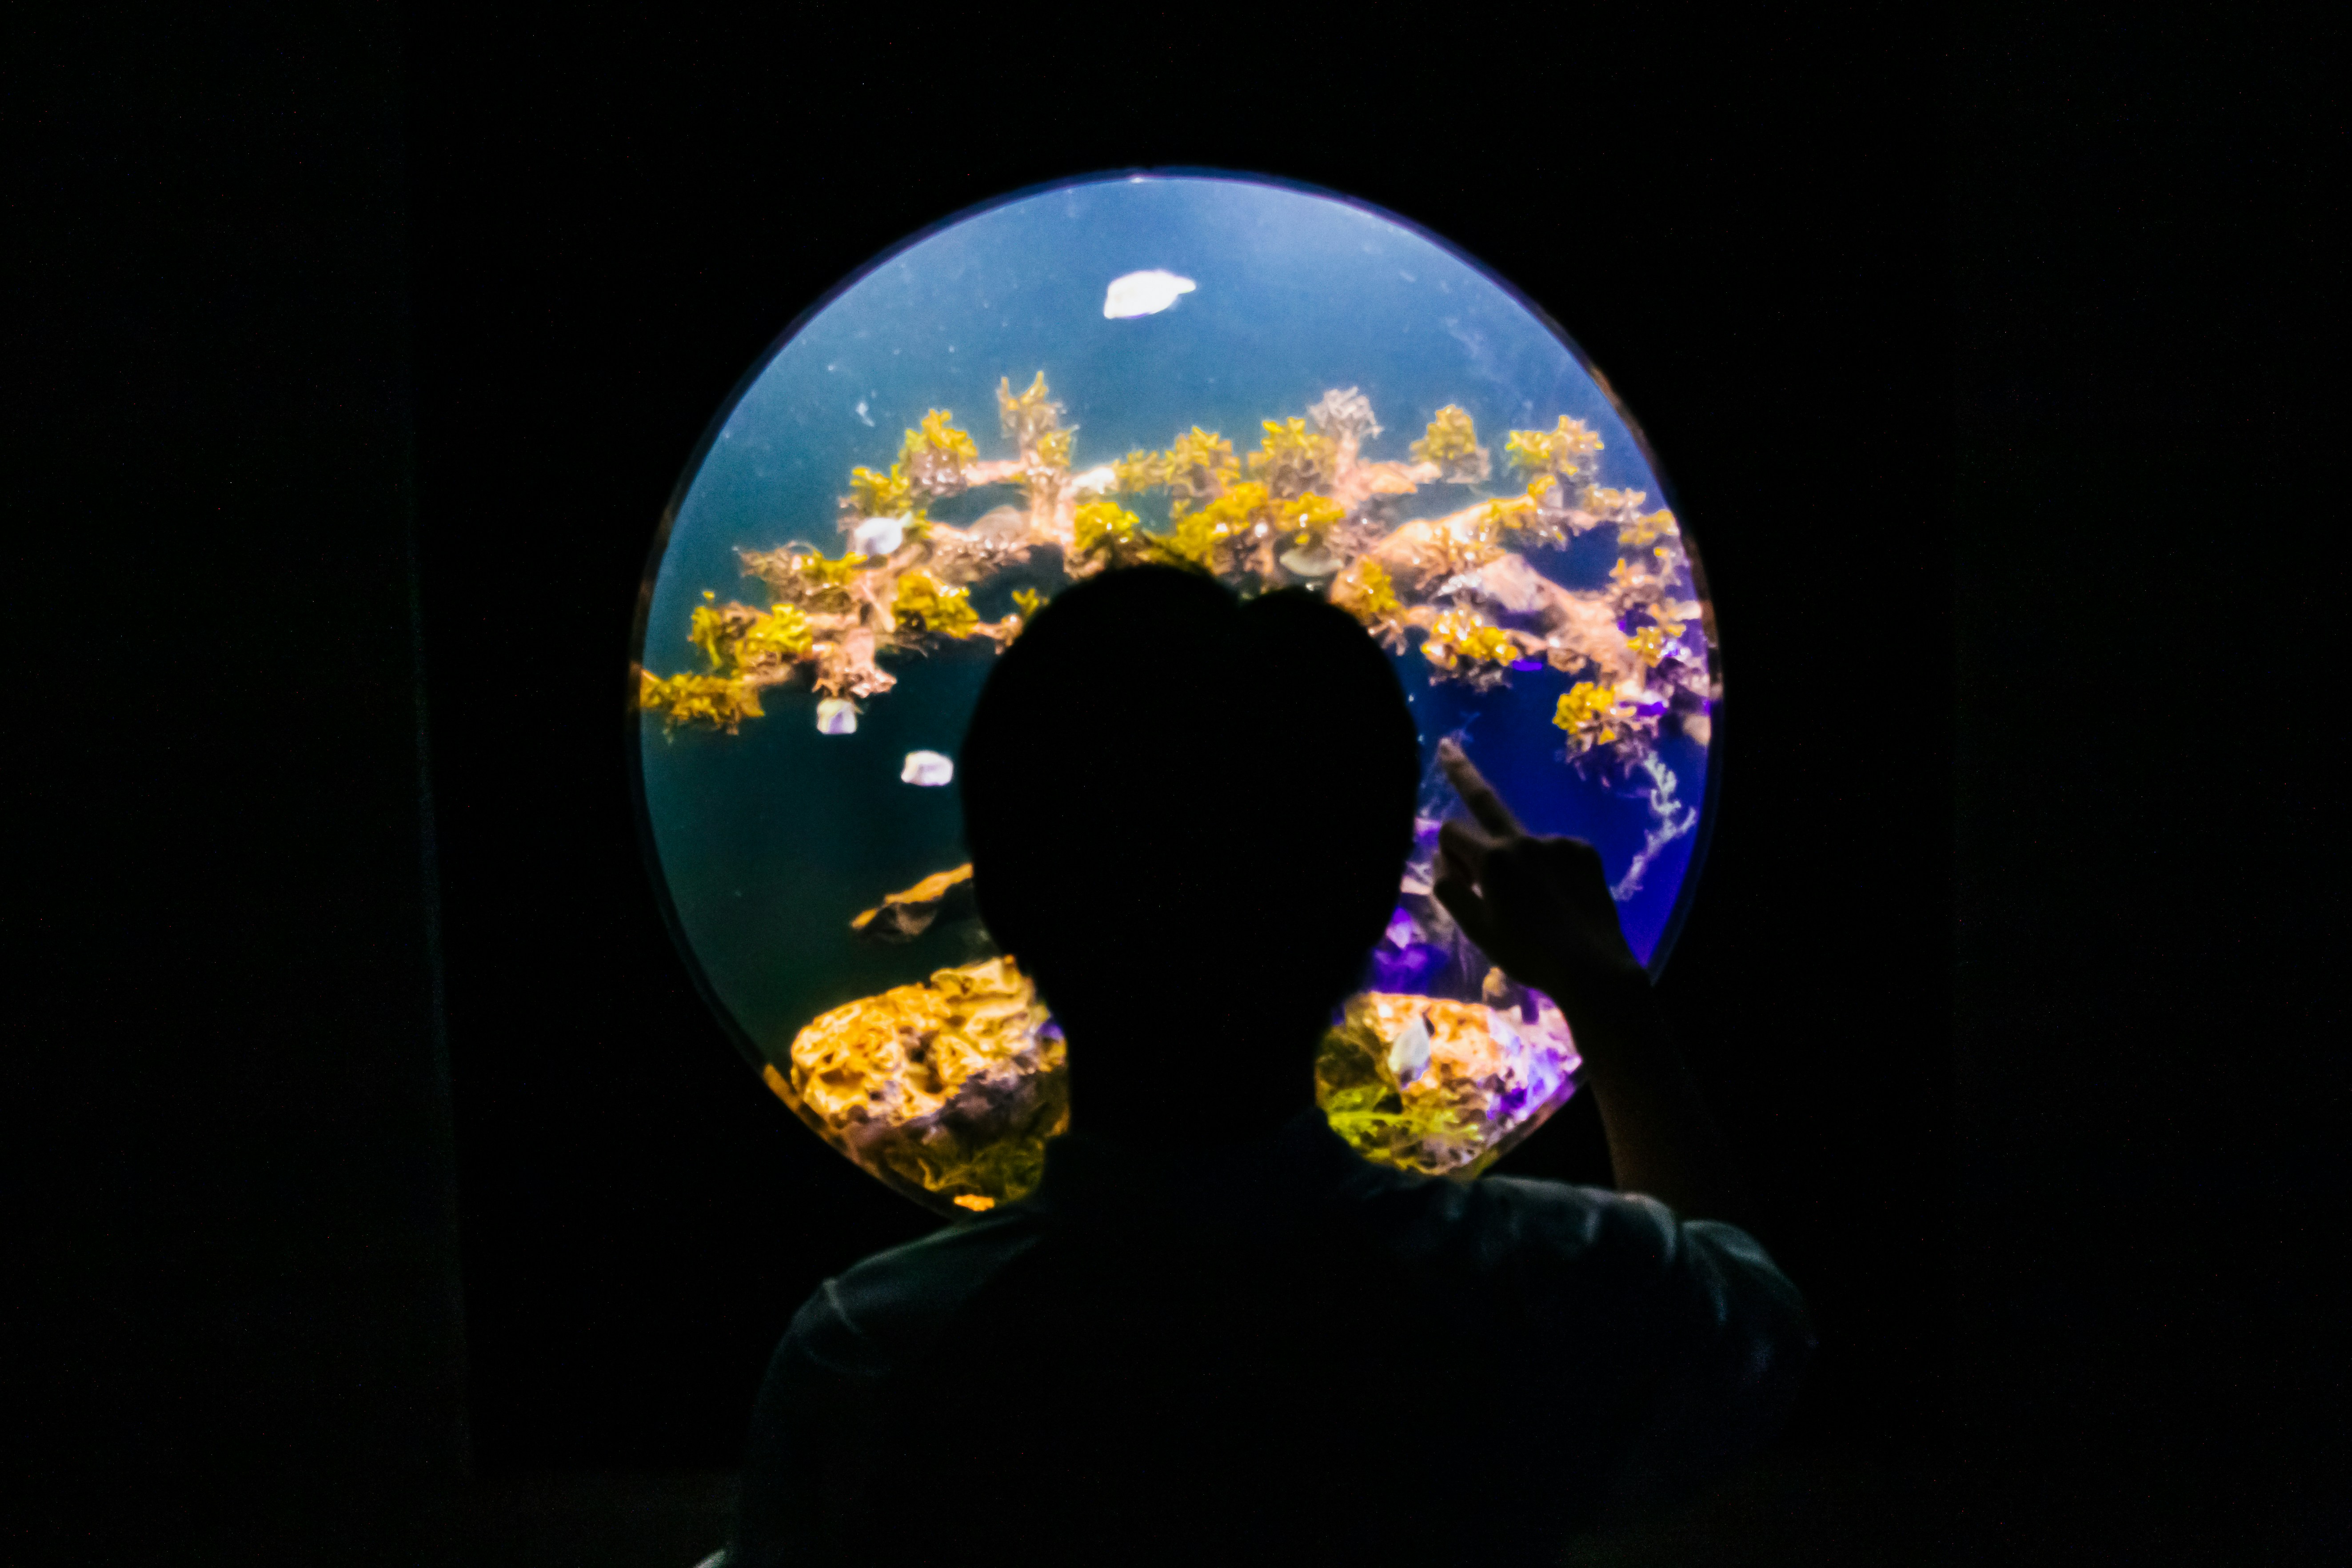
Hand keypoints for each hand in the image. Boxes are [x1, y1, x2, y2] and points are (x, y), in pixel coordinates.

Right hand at [1430, 738, 1647, 1008]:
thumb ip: (1451, 889)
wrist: (1593, 967)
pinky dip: (1549, 869)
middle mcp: (1525, 840)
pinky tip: (1559, 901)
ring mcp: (1558, 843)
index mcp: (1493, 860)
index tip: (1457, 877)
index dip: (1447, 854)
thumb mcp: (1477, 930)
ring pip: (1523, 844)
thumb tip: (1443, 860)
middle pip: (1485, 799)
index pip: (1451, 832)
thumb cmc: (1528, 954)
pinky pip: (1554, 852)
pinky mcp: (1585, 850)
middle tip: (1448, 746)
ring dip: (1518, 863)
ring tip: (1535, 908)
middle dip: (1462, 772)